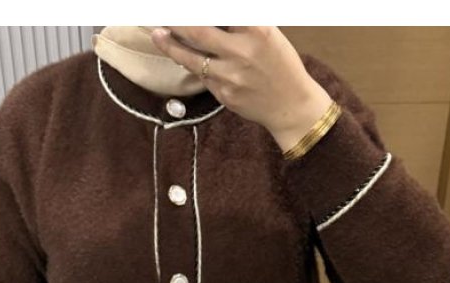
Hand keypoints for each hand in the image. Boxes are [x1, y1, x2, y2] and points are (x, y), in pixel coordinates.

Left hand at [150, 26, 332, 149]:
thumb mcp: (268, 34)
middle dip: (177, 21)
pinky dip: (190, 64)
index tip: (185, 8)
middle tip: (163, 14)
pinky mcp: (224, 95)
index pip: (220, 12)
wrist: (291, 105)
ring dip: (171, 45)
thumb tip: (211, 18)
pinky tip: (181, 56)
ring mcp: (230, 76)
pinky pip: (202, 76)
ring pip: (192, 58)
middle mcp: (241, 52)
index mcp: (257, 30)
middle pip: (198, 31)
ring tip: (158, 34)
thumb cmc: (281, 65)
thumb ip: (240, 23)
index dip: (197, 10)